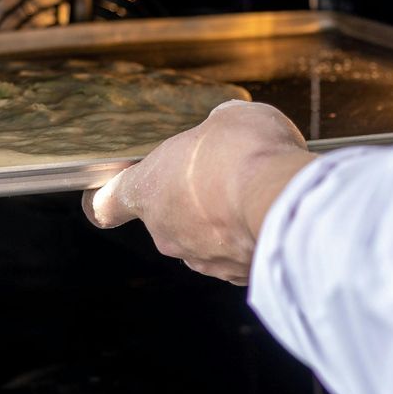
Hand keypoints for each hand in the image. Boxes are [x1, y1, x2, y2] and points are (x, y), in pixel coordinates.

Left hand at [83, 101, 314, 284]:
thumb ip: (214, 130)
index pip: (106, 204)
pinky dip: (250, 240)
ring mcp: (200, 259)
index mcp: (148, 190)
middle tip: (223, 175)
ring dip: (223, 222)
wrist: (285, 200)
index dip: (110, 198)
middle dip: (192, 199)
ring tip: (253, 197)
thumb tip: (224, 130)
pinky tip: (271, 217)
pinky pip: (237, 255)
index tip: (117, 192)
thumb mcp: (228, 118)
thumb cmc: (246, 154)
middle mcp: (165, 232)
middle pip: (166, 217)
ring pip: (204, 239)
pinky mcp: (236, 276)